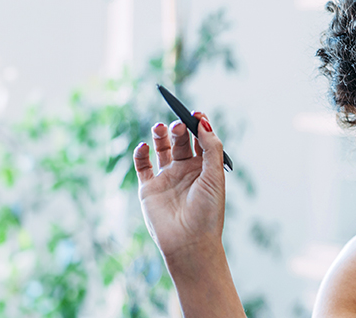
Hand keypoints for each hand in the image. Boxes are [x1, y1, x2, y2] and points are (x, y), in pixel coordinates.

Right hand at [133, 113, 226, 261]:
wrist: (190, 242)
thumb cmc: (208, 211)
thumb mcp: (214, 176)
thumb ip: (210, 148)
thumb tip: (203, 122)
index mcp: (205, 168)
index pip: (201, 140)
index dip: (199, 125)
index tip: (196, 113)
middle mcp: (186, 170)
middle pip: (181, 141)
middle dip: (179, 129)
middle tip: (178, 124)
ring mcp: (167, 178)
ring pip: (161, 149)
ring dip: (160, 135)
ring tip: (160, 127)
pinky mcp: (149, 188)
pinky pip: (142, 165)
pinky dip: (141, 153)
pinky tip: (144, 146)